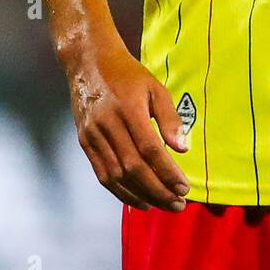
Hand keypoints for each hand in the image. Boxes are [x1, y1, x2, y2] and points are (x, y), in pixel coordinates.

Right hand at [67, 41, 191, 210]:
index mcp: (129, 109)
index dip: (168, 172)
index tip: (184, 188)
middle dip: (158, 190)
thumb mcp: (155, 88)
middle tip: (178, 204)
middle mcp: (108, 125)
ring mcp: (93, 135)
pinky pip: (102, 174)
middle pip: (133, 168)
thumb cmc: (128, 75)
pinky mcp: (84, 142)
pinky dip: (120, 192)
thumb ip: (170, 118)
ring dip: (141, 196)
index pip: (150, 150)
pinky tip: (138, 201)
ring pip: (116, 176)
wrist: (89, 64)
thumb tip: (183, 148)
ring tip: (162, 206)